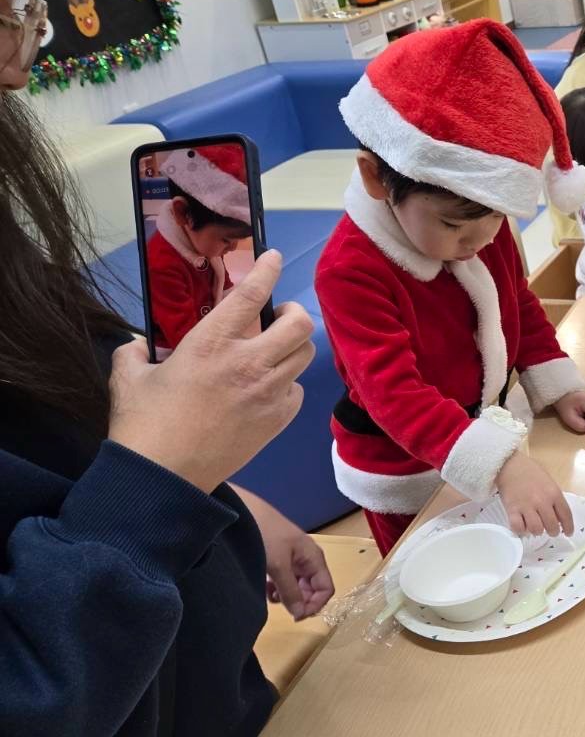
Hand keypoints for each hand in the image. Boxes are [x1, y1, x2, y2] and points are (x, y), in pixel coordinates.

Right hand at [109, 251, 314, 493]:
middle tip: (278, 316)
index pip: (250, 296)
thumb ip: (134, 352)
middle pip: (299, 325)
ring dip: (293, 347)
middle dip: (294, 313)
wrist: (163, 478)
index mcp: (210, 345)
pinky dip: (288, 384)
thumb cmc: (142, 425)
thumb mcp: (127, 377)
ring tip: (276, 349)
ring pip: (304, 356)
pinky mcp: (277, 421)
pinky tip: (270, 387)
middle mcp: (247, 364)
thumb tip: (138, 346)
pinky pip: (297, 391)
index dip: (266, 270)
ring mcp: (267, 394)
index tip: (273, 258)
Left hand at [236, 486, 334, 619]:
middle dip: (300, 600)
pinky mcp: (278, 557)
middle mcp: (307, 559)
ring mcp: (292, 558)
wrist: (241, 512)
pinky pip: (285, 578)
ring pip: (298, 584)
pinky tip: (266, 587)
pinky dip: (278, 587)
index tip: (296, 616)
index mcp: (314, 558)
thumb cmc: (265, 536)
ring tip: (272, 596)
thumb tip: (301, 614)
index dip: (315, 604)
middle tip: (283, 608)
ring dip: (288, 595)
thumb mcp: (278, 566)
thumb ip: (291, 591)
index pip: (326, 588)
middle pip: (313, 588)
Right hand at [495, 451, 573, 537]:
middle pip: (552, 526)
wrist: (510, 465)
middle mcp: (542, 501)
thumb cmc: (530, 472)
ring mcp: (527, 506)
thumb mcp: (549, 482)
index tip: (568, 533)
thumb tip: (560, 518)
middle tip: (550, 530)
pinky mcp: (512, 509)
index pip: (566, 515)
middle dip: (553, 532)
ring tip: (535, 527)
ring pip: (536, 530)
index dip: (569, 527)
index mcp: (554, 493)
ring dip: (537, 531)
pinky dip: (521, 530)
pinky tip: (522, 525)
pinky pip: (518, 528)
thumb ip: (555, 499)